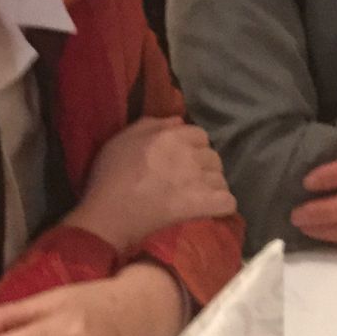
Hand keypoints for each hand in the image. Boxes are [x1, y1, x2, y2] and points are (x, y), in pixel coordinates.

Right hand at [69, 116, 235, 251]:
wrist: (108, 214)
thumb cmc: (109, 175)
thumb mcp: (122, 138)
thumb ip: (152, 124)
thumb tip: (179, 120)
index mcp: (172, 136)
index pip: (200, 135)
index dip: (192, 146)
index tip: (180, 158)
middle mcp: (189, 155)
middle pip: (213, 156)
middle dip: (203, 166)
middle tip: (186, 179)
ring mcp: (198, 181)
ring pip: (221, 179)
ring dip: (212, 187)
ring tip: (196, 196)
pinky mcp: (202, 205)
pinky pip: (228, 202)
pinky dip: (220, 206)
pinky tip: (208, 208)